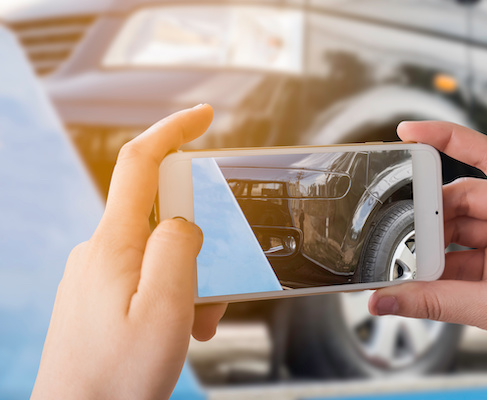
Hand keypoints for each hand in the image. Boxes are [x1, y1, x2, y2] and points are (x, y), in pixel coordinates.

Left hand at [31, 104, 226, 399]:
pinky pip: (146, 274)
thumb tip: (184, 224)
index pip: (142, 163)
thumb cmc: (117, 376)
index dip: (174, 130)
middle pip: (162, 214)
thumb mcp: (166, 309)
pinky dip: (172, 294)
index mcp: (115, 244)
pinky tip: (176, 331)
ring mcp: (98, 271)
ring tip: (192, 327)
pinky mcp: (100, 292)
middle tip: (208, 299)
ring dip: (189, 281)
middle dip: (199, 245)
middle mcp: (101, 250)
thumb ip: (178, 250)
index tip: (204, 116)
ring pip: (160, 251)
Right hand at [369, 121, 486, 397]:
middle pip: (465, 196)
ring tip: (408, 259)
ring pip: (458, 226)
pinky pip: (460, 252)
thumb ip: (435, 302)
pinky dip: (440, 264)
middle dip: (430, 214)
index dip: (448, 138)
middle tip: (398, 226)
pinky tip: (422, 276)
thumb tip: (386, 298)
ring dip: (432, 243)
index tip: (411, 132)